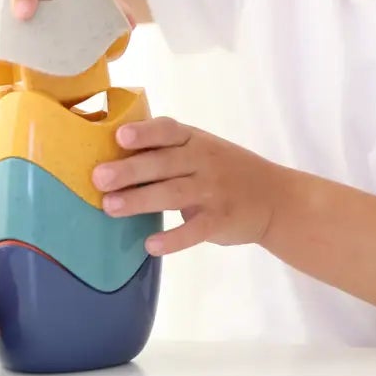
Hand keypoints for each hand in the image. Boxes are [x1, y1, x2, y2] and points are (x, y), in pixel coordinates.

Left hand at [91, 117, 290, 255]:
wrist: (276, 198)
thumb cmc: (227, 170)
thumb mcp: (202, 149)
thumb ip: (167, 152)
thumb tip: (113, 156)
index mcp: (195, 140)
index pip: (168, 130)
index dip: (145, 133)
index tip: (120, 137)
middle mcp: (204, 161)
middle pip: (163, 164)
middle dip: (130, 170)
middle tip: (99, 178)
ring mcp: (213, 191)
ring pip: (173, 194)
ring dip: (140, 201)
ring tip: (110, 207)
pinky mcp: (220, 220)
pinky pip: (194, 230)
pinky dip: (173, 239)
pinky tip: (150, 245)